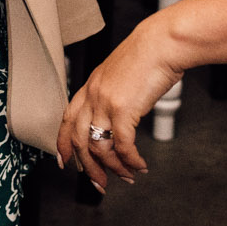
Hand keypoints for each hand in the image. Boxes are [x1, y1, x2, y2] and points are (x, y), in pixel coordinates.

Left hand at [55, 20, 181, 191]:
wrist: (163, 42)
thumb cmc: (149, 54)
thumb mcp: (122, 73)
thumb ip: (114, 93)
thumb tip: (118, 115)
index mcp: (90, 86)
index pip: (67, 119)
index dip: (63, 144)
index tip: (64, 162)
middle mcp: (93, 95)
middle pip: (79, 140)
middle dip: (88, 167)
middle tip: (99, 183)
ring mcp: (105, 102)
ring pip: (100, 147)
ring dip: (114, 167)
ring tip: (127, 176)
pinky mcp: (123, 109)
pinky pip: (122, 146)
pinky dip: (131, 160)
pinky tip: (140, 166)